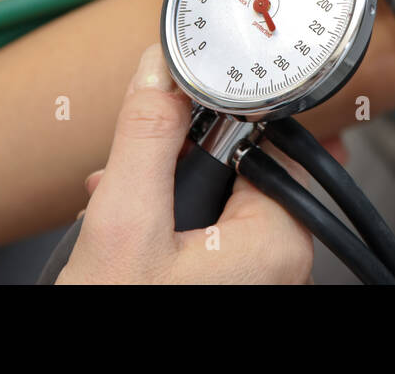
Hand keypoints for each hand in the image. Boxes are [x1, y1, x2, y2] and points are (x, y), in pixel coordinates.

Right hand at [57, 43, 313, 283]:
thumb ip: (147, 136)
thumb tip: (160, 69)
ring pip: (218, 207)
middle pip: (241, 172)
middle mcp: (281, 266)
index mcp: (278, 242)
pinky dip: (165, 230)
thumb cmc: (119, 324)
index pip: (273, 141)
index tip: (185, 104)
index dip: (222, 116)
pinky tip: (123, 236)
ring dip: (163, 194)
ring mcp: (256, 284)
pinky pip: (208, 244)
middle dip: (179, 160)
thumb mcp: (123, 223)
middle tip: (129, 168)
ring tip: (113, 206)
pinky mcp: (230, 294)